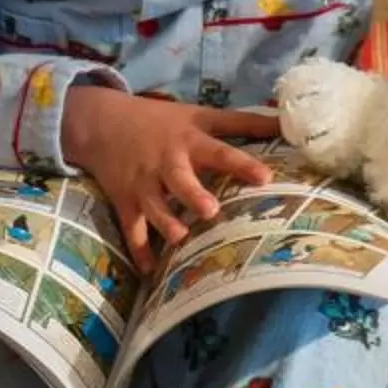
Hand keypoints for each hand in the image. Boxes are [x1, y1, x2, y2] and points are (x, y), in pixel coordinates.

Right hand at [60, 85, 276, 272]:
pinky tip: (150, 272)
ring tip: (180, 237)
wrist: (103, 122)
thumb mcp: (201, 116)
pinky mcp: (125, 201)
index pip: (220, 152)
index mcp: (190, 142)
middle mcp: (167, 163)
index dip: (242, 164)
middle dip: (193, 194)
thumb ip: (243, 123)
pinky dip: (139, 251)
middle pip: (180, 179)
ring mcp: (144, 184)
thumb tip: (285, 122)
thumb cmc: (163, 121)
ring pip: (155, 206)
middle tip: (210, 209)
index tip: (265, 176)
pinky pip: (132, 229)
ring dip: (166, 222)